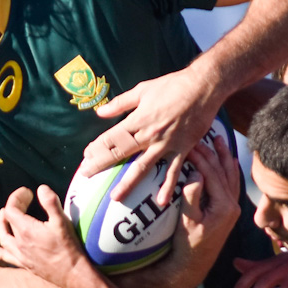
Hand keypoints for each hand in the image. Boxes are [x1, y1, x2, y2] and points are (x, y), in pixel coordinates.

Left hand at [0, 185, 101, 287]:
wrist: (73, 274)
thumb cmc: (69, 248)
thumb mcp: (62, 222)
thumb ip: (51, 203)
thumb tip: (41, 188)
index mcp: (26, 230)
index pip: (11, 209)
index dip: (16, 197)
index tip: (28, 192)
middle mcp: (19, 243)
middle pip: (7, 221)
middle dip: (13, 207)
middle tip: (23, 200)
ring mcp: (20, 255)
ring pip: (3, 238)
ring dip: (1, 225)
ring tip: (3, 217)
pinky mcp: (25, 264)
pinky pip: (6, 256)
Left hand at [81, 66, 220, 205]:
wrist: (203, 87)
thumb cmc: (172, 85)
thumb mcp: (142, 90)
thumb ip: (120, 103)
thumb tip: (100, 112)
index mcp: (138, 119)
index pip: (111, 137)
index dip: (97, 148)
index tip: (85, 157)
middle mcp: (149, 135)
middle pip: (120, 153)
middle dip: (101, 165)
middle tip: (86, 177)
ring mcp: (166, 144)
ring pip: (143, 168)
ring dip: (128, 184)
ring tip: (116, 198)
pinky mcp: (182, 149)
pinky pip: (173, 171)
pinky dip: (167, 187)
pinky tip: (160, 202)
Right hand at [155, 137, 240, 287]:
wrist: (194, 265)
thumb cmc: (187, 245)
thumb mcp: (187, 221)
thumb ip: (192, 197)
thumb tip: (196, 174)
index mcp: (225, 206)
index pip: (213, 174)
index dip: (200, 157)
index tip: (188, 144)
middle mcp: (233, 205)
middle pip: (223, 171)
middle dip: (212, 152)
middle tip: (201, 134)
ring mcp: (233, 207)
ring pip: (230, 175)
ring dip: (224, 156)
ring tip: (218, 139)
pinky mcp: (229, 210)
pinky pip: (231, 184)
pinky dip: (229, 170)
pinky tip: (228, 160)